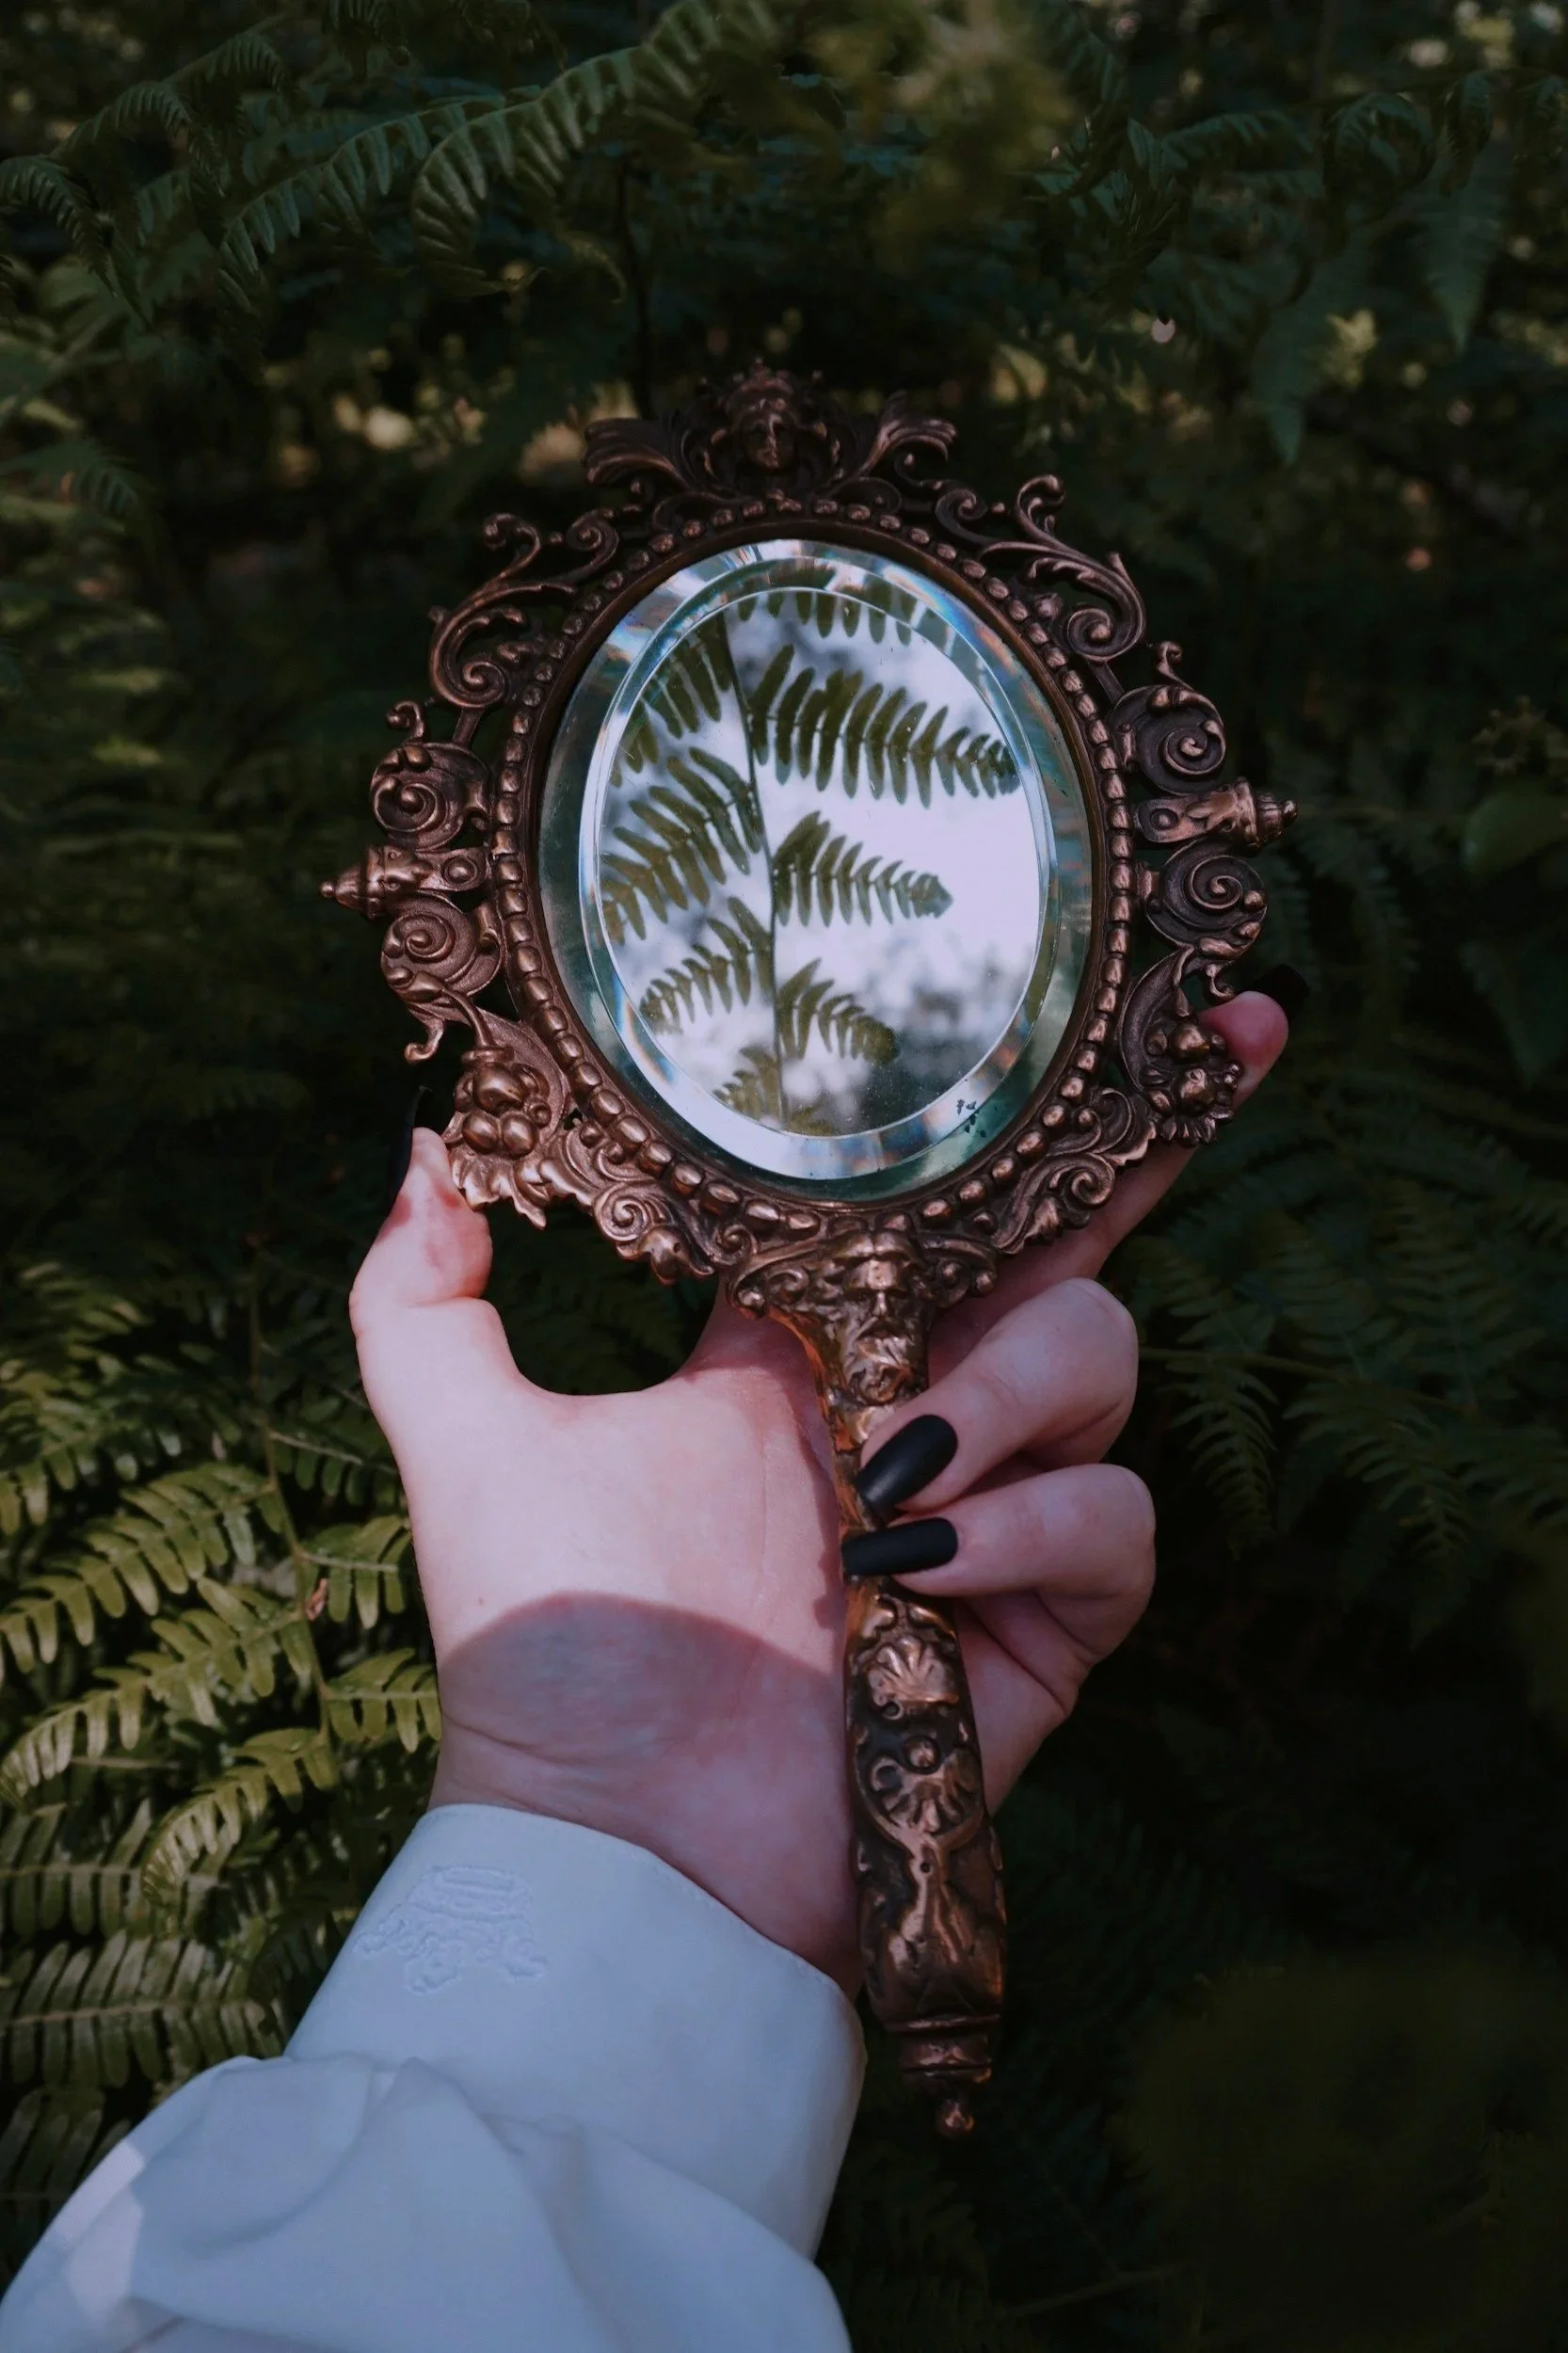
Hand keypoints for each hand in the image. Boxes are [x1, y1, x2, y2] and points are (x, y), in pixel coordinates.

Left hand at [350, 998, 1285, 1990]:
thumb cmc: (549, 1654)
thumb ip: (420, 1297)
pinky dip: (1033, 1526)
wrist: (621, 1849)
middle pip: (1064, 1253)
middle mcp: (916, 1408)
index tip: (1113, 1010)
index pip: (932, 1203)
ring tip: (885, 1479)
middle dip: (1128, 1180)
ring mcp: (995, 1511)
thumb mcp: (470, 1446)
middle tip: (1108, 1156)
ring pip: (1103, 1361)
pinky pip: (1116, 1519)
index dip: (1018, 1113)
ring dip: (1006, 1398)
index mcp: (806, 1351)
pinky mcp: (1051, 1619)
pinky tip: (916, 1571)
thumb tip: (427, 1148)